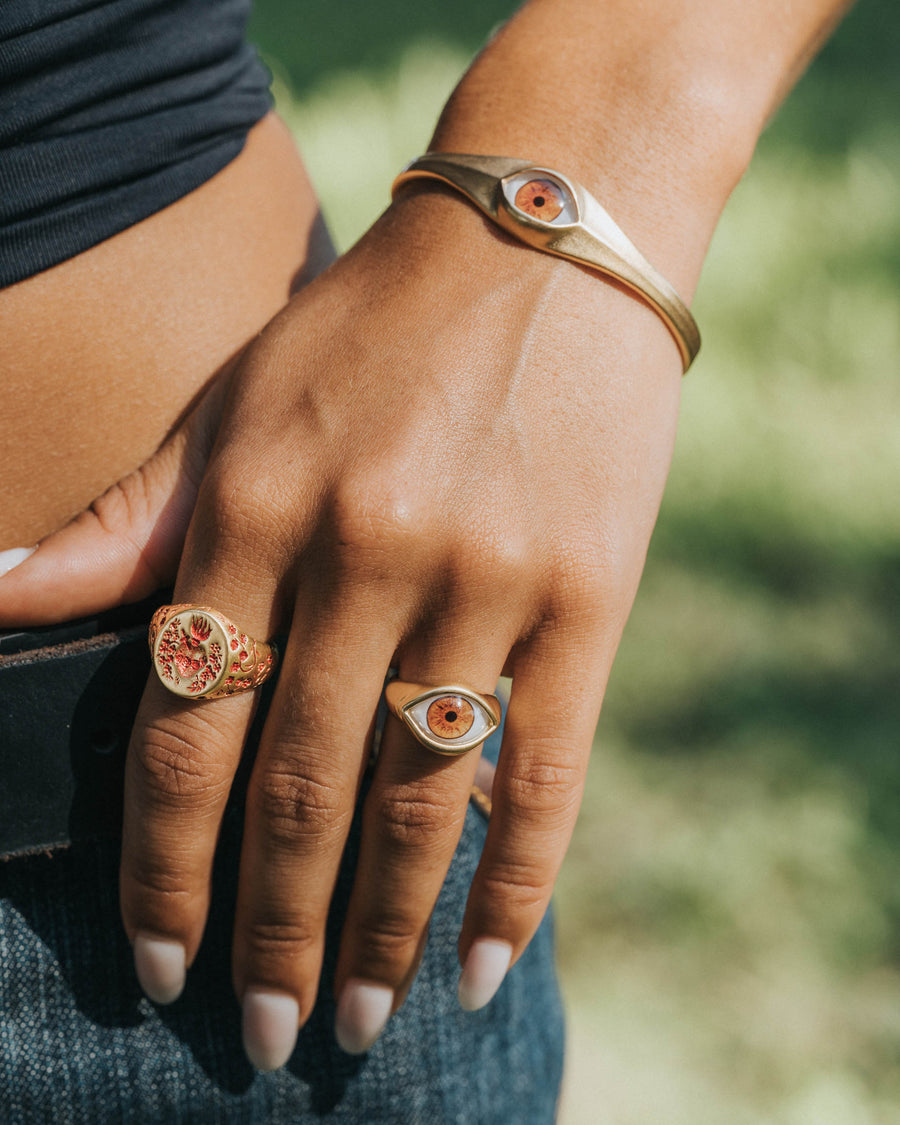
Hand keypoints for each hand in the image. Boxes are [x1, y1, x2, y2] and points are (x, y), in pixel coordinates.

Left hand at [18, 187, 683, 1069]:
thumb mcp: (233, 403)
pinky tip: (484, 967)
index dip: (166, 864)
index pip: (191, 724)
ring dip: (378, 932)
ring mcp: (487, 576)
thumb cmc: (371, 330)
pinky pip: (545, 767)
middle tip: (256, 1037)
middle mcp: (369, 550)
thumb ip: (126, 520)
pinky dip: (514, 880)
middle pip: (298, 787)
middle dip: (268, 932)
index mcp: (260, 504)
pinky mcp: (589, 594)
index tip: (161, 966)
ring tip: (356, 1027)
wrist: (542, 243)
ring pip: (416, 798)